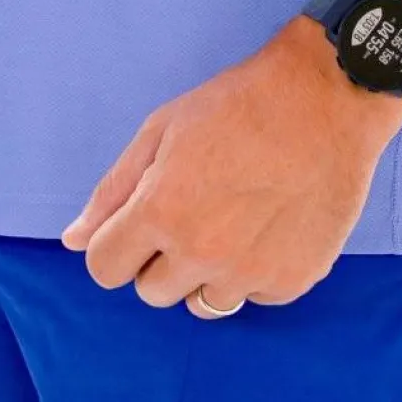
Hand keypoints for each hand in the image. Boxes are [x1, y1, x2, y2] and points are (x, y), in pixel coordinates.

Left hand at [59, 19, 401, 312]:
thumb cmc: (238, 104)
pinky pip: (253, 297)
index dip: (116, 245)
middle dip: (161, 258)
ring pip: (203, 303)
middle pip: (152, 292)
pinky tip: (269, 225)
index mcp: (161, 212)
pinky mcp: (292, 281)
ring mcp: (250, 272)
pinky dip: (254, 272)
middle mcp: (202, 252)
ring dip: (207, 271)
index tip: (139, 224)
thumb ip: (113, 190)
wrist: (327, 98)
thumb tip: (73, 241)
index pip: (105, 269)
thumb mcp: (162, 130)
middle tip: (193, 211)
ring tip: (233, 219)